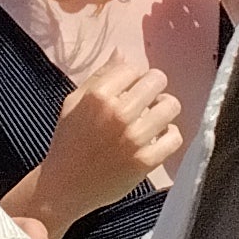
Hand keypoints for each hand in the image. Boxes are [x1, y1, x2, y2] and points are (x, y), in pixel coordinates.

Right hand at [43, 57, 183, 208]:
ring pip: (171, 106)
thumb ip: (100, 76)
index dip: (133, 78)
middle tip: (146, 102)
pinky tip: (157, 138)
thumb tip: (122, 52)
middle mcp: (117, 113)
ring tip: (154, 118)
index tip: (129, 90)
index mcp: (97, 96)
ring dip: (164, 109)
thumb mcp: (74, 103)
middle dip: (153, 88)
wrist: (64, 186)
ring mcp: (133, 138)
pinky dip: (169, 136)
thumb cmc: (69, 142)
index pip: (133, 68)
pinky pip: (174, 137)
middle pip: (157, 80)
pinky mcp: (145, 161)